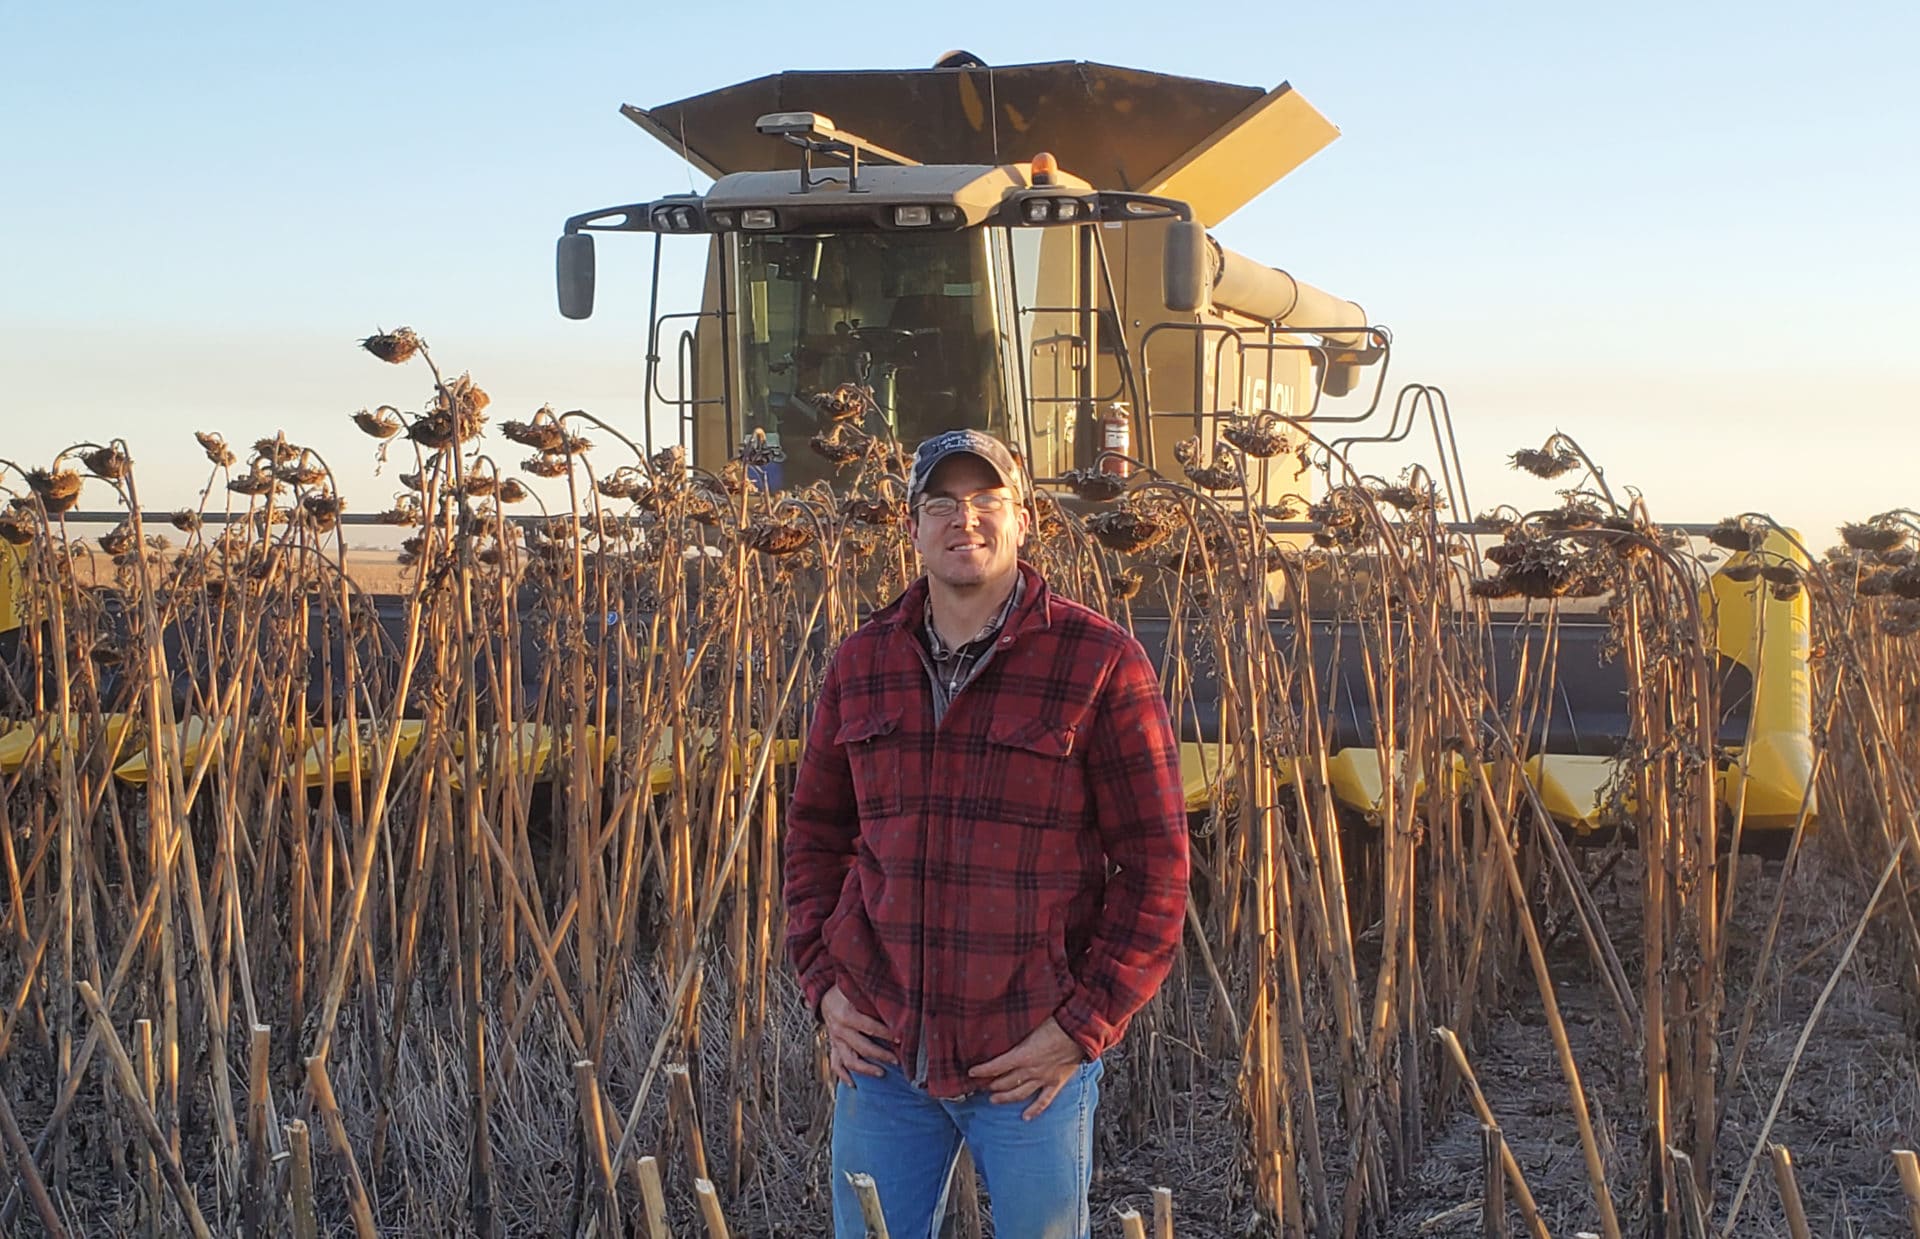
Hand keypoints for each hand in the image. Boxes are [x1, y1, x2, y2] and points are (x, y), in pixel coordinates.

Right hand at [821, 984, 894, 1086]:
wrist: (823, 992)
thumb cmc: (845, 988)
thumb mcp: (857, 988)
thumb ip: (872, 998)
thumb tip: (896, 1004)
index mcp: (846, 1014)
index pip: (870, 1027)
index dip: (886, 1034)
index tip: (901, 1038)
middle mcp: (839, 1030)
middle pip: (862, 1047)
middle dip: (882, 1055)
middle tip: (897, 1060)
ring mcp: (835, 1039)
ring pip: (849, 1060)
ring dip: (866, 1069)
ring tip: (882, 1074)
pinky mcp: (832, 1045)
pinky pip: (836, 1064)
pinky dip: (844, 1076)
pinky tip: (854, 1084)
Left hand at [967, 1017, 1085, 1119]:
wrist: (1081, 1031)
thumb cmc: (1057, 1022)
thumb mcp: (1032, 1024)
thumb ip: (1017, 1032)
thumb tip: (1002, 1028)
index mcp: (1023, 1055)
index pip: (997, 1066)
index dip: (982, 1070)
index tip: (971, 1073)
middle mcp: (1032, 1070)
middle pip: (1006, 1082)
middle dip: (991, 1084)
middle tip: (980, 1086)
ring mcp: (1044, 1078)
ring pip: (1020, 1094)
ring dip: (1005, 1098)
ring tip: (992, 1100)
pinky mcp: (1056, 1083)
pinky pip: (1044, 1101)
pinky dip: (1035, 1110)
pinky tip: (1025, 1117)